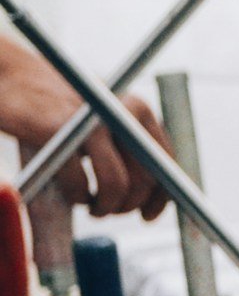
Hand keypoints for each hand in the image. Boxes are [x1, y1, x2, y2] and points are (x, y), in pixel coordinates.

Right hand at [0, 33, 173, 219]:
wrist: (13, 78)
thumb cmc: (60, 106)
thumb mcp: (103, 119)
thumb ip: (129, 147)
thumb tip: (155, 194)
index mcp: (138, 111)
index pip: (165, 163)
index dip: (161, 197)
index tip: (148, 217)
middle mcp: (122, 113)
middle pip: (145, 178)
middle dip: (130, 204)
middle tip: (110, 210)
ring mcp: (92, 123)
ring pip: (117, 185)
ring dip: (106, 206)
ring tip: (93, 206)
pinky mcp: (61, 133)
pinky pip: (80, 183)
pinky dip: (77, 196)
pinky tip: (72, 193)